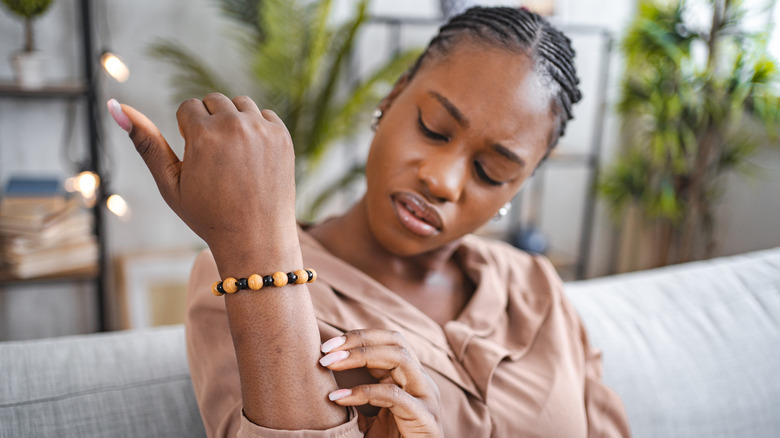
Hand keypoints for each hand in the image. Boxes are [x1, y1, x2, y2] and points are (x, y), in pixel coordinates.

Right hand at [108, 94, 297, 262]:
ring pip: (241, 104)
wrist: (256, 240)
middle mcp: (236, 126)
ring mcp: (263, 130)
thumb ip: (145, 142)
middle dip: (209, 122)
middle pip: (214, 100)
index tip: (196, 158)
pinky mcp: (283, 137)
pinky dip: (258, 129)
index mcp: (204, 134)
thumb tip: (114, 104)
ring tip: (233, 157)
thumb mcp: (170, 183)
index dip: (188, 132)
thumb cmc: (208, 215)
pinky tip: (253, 158)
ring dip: (234, 121)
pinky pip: (266, 115)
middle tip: (215, 160)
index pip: (188, 107)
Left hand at [319, 329, 442, 436]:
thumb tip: (329, 385)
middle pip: (395, 341)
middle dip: (359, 340)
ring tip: (330, 363)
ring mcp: (426, 397)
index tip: (327, 345)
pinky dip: (363, 392)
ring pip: (399, 358)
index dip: (358, 337)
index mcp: (410, 378)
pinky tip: (339, 398)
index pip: (388, 341)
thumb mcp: (373, 417)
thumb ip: (361, 398)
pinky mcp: (425, 416)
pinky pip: (393, 395)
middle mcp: (421, 381)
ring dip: (361, 356)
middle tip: (326, 350)